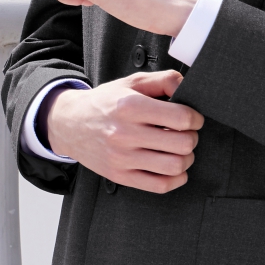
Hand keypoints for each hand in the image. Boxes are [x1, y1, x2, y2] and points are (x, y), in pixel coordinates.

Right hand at [45, 69, 203, 192]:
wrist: (70, 124)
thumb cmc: (105, 102)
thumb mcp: (132, 82)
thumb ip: (164, 80)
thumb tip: (188, 88)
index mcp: (130, 106)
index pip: (181, 118)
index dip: (195, 118)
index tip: (192, 119)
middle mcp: (125, 133)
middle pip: (182, 144)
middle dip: (192, 138)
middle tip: (186, 133)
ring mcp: (122, 158)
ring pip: (175, 166)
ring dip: (186, 158)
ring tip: (179, 150)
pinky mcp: (120, 176)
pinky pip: (160, 185)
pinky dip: (176, 178)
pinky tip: (173, 167)